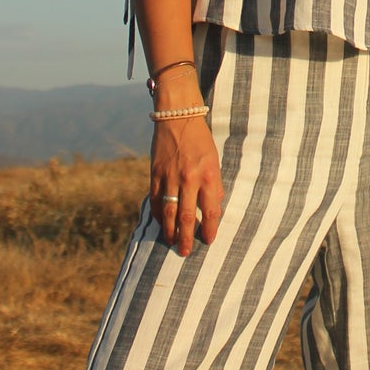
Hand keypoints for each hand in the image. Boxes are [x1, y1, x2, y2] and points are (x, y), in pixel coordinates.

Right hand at [150, 110, 223, 255]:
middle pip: (187, 216)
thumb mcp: (214, 161)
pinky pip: (155, 199)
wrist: (177, 117)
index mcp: (208, 175)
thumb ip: (214, 185)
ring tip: (171, 243)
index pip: (211, 210)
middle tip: (186, 252)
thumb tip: (214, 210)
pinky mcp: (155, 174)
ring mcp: (170, 177)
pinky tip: (160, 223)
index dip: (210, 228)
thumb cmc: (200, 141)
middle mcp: (189, 178)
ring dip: (169, 231)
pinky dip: (157, 214)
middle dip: (187, 237)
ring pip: (168, 212)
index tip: (209, 240)